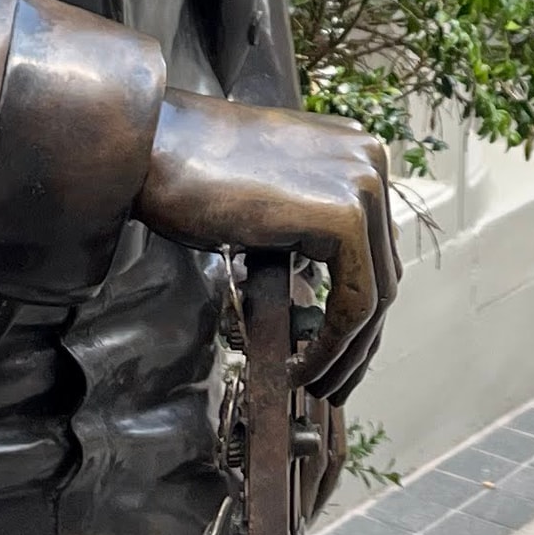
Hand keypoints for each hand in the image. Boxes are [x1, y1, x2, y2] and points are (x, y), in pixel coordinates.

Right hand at [137, 93, 398, 398]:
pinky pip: (354, 303)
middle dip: (359, 341)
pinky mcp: (346, 214)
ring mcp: (363, 183)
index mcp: (356, 151)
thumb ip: (310, 226)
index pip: (374, 249)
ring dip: (346, 353)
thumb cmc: (193, 176)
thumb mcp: (271, 199)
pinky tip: (299, 367)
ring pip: (374, 296)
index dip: (358, 313)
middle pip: (381, 273)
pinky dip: (331, 345)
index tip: (335, 354)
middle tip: (332, 383)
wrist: (152, 150)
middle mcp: (371, 160)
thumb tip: (328, 292)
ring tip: (313, 384)